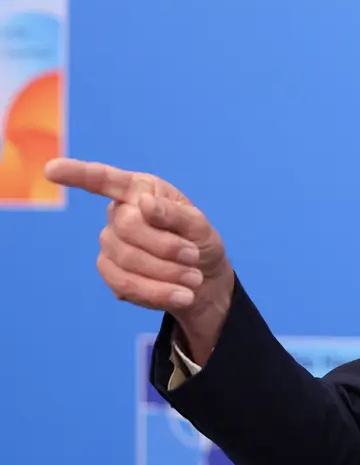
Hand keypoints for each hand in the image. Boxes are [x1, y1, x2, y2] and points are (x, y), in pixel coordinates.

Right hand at [45, 157, 234, 360]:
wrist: (203, 278)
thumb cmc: (200, 242)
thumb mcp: (201, 226)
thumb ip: (176, 214)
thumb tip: (145, 202)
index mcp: (140, 190)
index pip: (104, 179)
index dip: (77, 174)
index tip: (51, 169)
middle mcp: (119, 214)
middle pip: (127, 227)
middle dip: (166, 245)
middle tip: (194, 256)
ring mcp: (110, 244)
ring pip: (126, 259)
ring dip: (166, 273)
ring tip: (194, 279)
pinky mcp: (110, 272)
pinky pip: (126, 284)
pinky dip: (158, 292)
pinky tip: (182, 295)